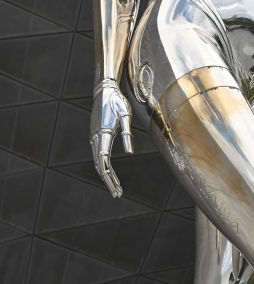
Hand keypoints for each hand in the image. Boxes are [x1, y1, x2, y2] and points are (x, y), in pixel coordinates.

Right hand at [90, 79, 133, 197]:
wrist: (104, 90)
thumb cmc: (117, 101)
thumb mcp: (126, 116)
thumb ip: (127, 134)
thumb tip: (129, 153)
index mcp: (103, 134)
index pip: (104, 162)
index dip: (110, 177)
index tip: (116, 188)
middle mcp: (95, 137)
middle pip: (100, 165)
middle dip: (108, 181)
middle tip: (117, 193)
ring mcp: (93, 136)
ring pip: (97, 161)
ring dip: (106, 174)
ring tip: (115, 186)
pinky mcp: (95, 134)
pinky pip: (98, 154)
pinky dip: (103, 165)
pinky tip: (109, 171)